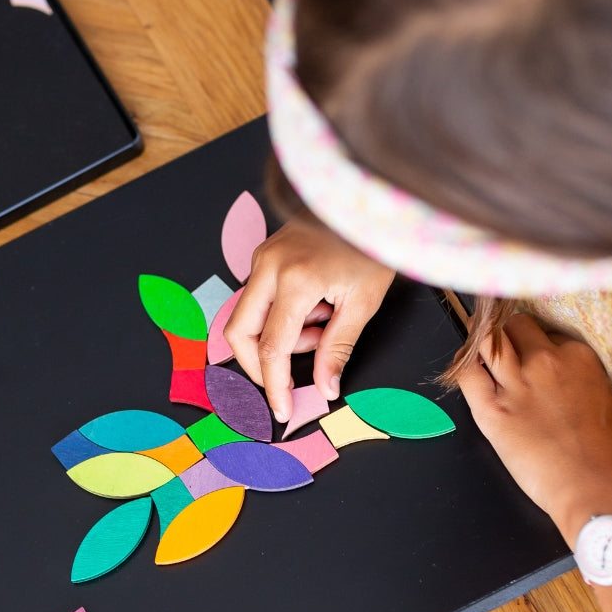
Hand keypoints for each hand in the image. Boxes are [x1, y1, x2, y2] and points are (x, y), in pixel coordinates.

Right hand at [225, 222, 394, 421]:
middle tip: (288, 379)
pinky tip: (315, 309)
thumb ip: (336, 350)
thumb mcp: (362, 304)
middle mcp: (268, 266)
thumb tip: (324, 388)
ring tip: (322, 326)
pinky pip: (259, 299)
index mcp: (294, 279)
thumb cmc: (372, 246)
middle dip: (260, 364)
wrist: (370, 202)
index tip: (283, 409)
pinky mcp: (265, 255)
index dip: (274, 386)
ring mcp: (262, 258)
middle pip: (239, 333)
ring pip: (249, 318)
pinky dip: (282, 317)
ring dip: (280, 336)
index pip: (271, 348)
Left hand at [454, 313, 611, 542]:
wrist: (598, 489)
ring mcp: (517, 384)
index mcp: (579, 356)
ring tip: (479, 355)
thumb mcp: (602, 397)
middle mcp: (546, 361)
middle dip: (508, 338)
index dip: (535, 344)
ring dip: (482, 346)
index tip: (532, 358)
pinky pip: (466, 374)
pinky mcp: (493, 410)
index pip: (545, 332)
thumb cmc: (609, 454)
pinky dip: (462, 367)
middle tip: (504, 357)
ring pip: (488, 341)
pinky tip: (466, 371)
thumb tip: (552, 374)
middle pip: (514, 327)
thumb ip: (576, 376)